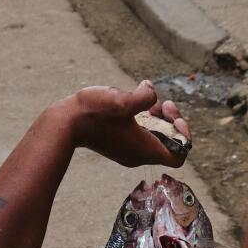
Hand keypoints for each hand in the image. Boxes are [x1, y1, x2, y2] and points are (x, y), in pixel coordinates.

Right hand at [65, 81, 189, 168]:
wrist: (64, 124)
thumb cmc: (93, 114)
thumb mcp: (123, 101)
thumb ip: (144, 96)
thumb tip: (150, 90)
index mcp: (145, 149)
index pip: (179, 156)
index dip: (184, 136)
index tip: (174, 117)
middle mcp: (138, 154)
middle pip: (168, 143)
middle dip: (169, 120)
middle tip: (161, 103)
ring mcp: (127, 150)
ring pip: (154, 137)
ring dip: (156, 118)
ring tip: (146, 101)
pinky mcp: (117, 143)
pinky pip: (139, 134)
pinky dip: (142, 120)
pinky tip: (131, 103)